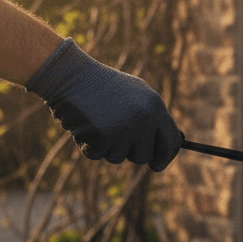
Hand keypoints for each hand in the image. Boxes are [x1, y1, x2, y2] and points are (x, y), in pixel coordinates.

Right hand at [26, 39, 183, 169]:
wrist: (71, 75)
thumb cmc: (103, 86)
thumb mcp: (135, 95)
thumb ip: (153, 119)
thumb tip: (166, 149)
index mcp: (155, 106)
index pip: (171, 142)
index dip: (165, 158)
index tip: (157, 165)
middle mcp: (144, 119)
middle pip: (144, 156)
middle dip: (129, 151)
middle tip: (115, 132)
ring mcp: (124, 129)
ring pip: (118, 158)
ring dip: (106, 146)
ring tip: (98, 121)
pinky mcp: (102, 137)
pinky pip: (97, 155)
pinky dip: (88, 145)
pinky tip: (85, 125)